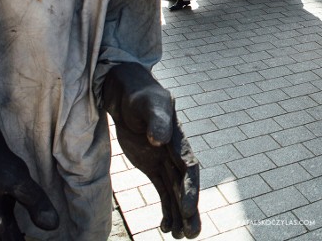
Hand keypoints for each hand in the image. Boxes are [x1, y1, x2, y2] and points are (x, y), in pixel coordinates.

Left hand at [104, 64, 199, 238]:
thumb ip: (155, 120)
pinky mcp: (154, 167)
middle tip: (192, 233)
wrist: (129, 94)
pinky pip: (164, 192)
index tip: (187, 209)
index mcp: (177, 139)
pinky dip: (167, 210)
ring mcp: (165, 161)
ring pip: (177, 193)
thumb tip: (159, 140)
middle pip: (186, 185)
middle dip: (191, 209)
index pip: (189, 167)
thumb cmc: (140, 96)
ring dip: (181, 215)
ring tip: (182, 237)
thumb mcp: (147, 104)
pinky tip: (166, 228)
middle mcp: (175, 154)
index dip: (190, 189)